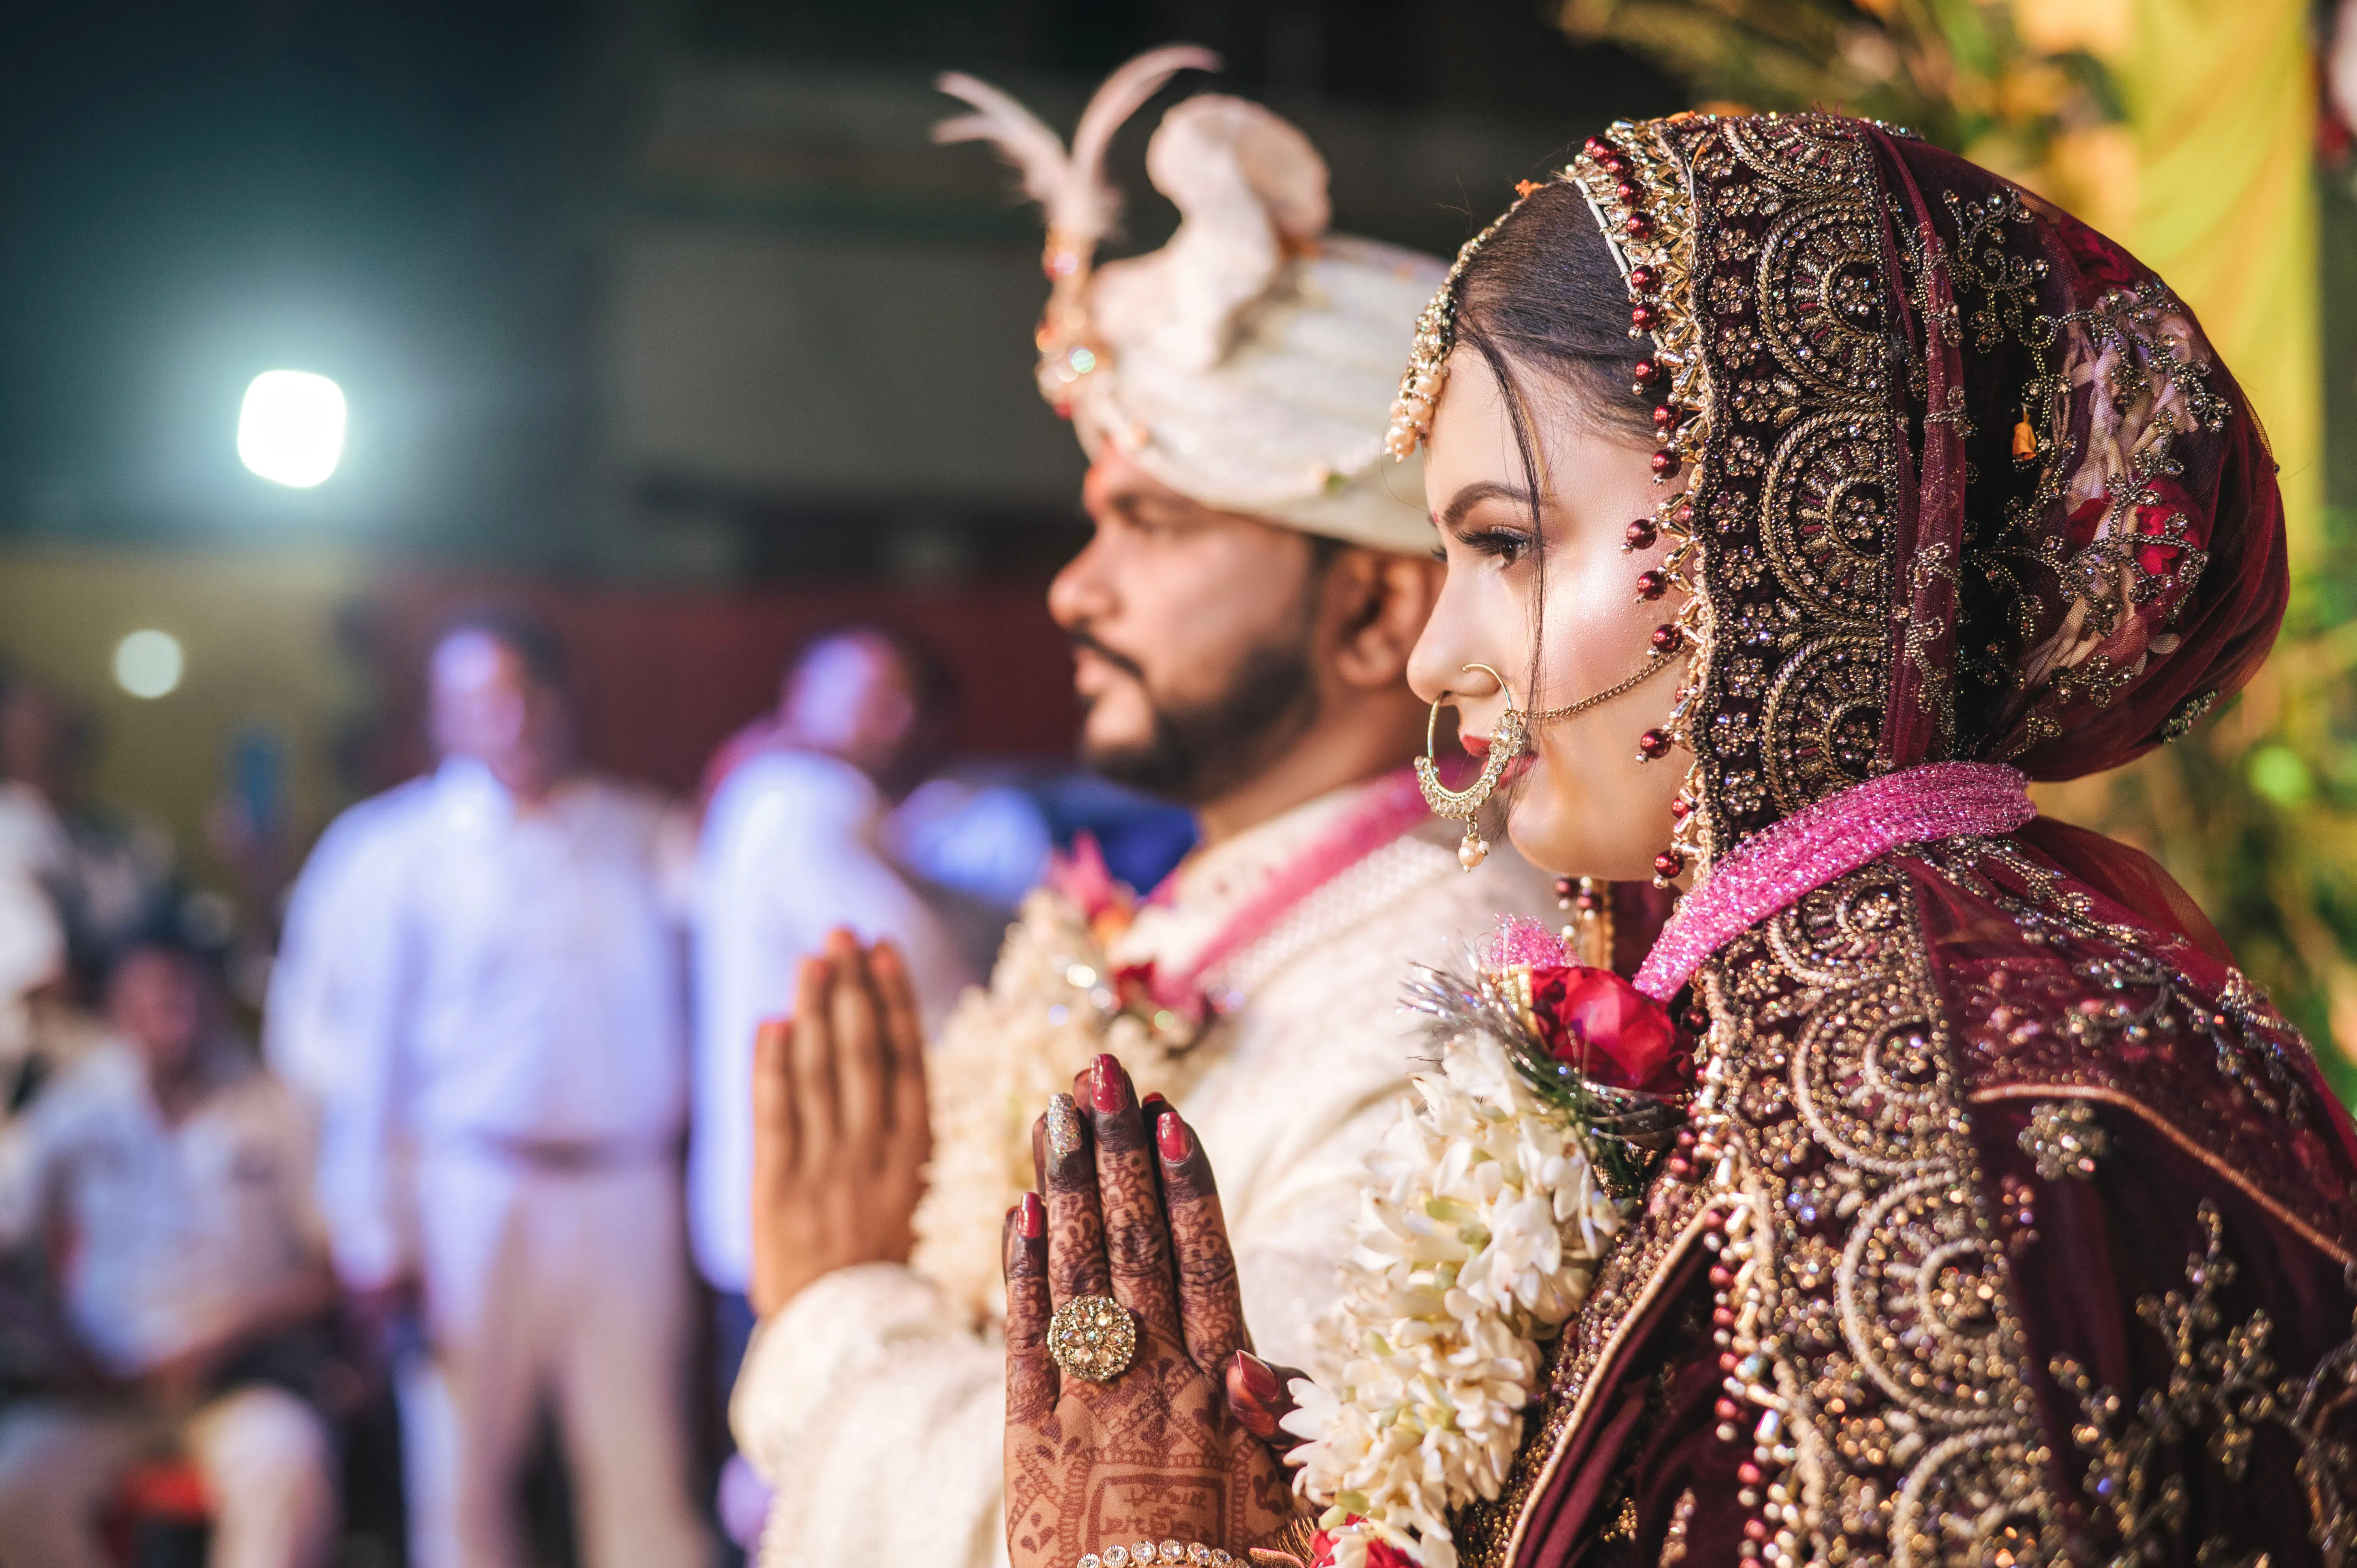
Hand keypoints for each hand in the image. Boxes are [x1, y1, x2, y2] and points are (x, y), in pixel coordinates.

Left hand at [749, 930, 930, 1316]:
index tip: (885, 951)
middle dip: (851, 987)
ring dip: (817, 1009)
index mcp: (916, 1158)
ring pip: (823, 1074)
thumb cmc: (889, 1283)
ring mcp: (826, 1171)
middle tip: (841, 931)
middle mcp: (874, 1155)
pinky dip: (774, 1069)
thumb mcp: (922, 1211)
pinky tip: (774, 1023)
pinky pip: (776, 1119)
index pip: (906, 1060)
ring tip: (813, 955)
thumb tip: (906, 1071)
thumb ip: (910, 1145)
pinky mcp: (778, 1193)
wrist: (848, 1350)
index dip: (894, 1001)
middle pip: (864, 1054)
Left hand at [1003, 1054, 1300, 1567]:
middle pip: (1135, 1244)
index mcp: (1221, 1389)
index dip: (1184, 1184)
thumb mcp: (1286, 1494)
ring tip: (1055, 1108)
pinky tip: (1015, 1207)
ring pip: (1077, 1270)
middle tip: (1099, 1068)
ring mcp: (1088, 1402)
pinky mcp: (1029, 1435)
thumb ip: (1280, 1419)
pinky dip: (1020, 1269)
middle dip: (1118, 1151)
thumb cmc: (1232, 1559)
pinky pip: (1025, 1337)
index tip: (1168, 1113)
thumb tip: (1256, 1361)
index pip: (1203, 1261)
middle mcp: (1154, 1380)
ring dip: (1067, 1183)